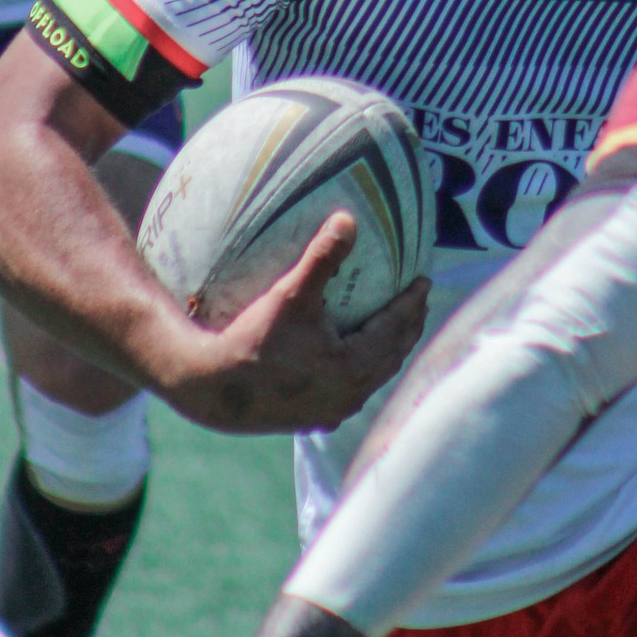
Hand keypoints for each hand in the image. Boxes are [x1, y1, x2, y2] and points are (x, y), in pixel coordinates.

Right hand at [166, 211, 429, 432]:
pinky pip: (352, 391)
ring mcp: (333, 411)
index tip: (423, 281)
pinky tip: (355, 362)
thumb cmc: (254, 340)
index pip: (396, 328)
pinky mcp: (313, 418)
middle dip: (408, 326)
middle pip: (392, 355)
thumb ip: (323, 257)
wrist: (213, 390)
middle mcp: (351, 394)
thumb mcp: (291, 294)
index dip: (412, 302)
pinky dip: (363, 371)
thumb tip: (348, 218)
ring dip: (388, 351)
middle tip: (417, 301)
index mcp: (355, 365)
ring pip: (374, 377)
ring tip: (394, 328)